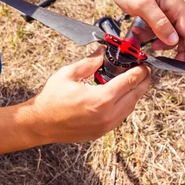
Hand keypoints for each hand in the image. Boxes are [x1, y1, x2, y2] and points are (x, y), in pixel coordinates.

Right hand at [27, 47, 150, 143]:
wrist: (40, 124)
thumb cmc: (51, 100)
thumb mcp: (69, 74)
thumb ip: (90, 62)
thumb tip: (102, 52)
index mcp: (102, 99)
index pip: (130, 82)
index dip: (140, 71)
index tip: (143, 64)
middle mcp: (108, 115)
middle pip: (135, 96)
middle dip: (143, 82)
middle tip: (144, 71)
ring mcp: (106, 126)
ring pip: (130, 108)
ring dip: (135, 94)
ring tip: (134, 82)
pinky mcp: (102, 132)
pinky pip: (121, 117)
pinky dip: (125, 105)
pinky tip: (120, 96)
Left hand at [100, 0, 184, 64]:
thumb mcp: (143, 6)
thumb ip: (160, 24)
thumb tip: (173, 41)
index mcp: (175, 5)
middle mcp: (171, 7)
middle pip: (179, 35)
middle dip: (172, 48)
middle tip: (166, 62)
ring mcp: (161, 9)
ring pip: (165, 33)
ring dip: (153, 40)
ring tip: (139, 38)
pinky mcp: (151, 11)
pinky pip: (153, 29)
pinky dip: (145, 34)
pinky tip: (136, 31)